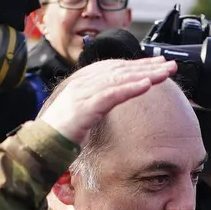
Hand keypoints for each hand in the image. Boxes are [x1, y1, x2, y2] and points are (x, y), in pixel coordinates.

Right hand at [37, 58, 176, 144]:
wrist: (40, 146)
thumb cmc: (61, 132)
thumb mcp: (83, 112)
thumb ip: (97, 102)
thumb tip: (116, 98)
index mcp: (82, 81)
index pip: (115, 67)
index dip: (139, 64)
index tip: (159, 64)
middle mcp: (82, 82)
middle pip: (120, 69)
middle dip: (147, 66)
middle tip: (170, 65)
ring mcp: (82, 93)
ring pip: (119, 78)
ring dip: (145, 74)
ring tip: (165, 73)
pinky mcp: (84, 108)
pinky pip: (111, 95)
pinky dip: (130, 88)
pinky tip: (146, 85)